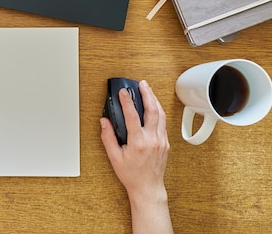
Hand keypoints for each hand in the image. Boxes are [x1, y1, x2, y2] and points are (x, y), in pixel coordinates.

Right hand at [100, 80, 169, 199]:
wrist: (148, 188)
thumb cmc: (131, 175)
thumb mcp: (114, 157)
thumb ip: (108, 137)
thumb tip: (104, 122)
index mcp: (138, 142)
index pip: (132, 115)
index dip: (127, 101)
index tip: (123, 92)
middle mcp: (152, 140)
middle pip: (152, 110)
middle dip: (147, 94)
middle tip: (142, 84)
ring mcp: (161, 141)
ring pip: (161, 115)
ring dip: (155, 100)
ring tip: (149, 91)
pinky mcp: (166, 143)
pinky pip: (163, 123)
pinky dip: (159, 112)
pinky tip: (154, 107)